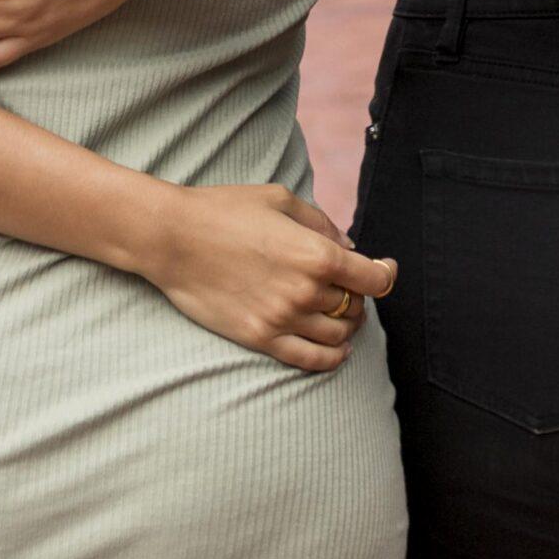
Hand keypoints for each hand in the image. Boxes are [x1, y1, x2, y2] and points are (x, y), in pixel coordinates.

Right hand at [137, 182, 397, 373]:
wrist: (172, 237)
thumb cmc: (223, 209)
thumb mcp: (277, 199)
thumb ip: (320, 221)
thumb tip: (348, 244)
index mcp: (314, 252)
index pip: (373, 279)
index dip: (386, 273)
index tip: (385, 268)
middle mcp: (305, 290)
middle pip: (355, 306)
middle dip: (357, 295)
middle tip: (348, 286)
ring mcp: (283, 318)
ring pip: (338, 335)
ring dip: (347, 326)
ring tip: (341, 315)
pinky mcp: (261, 338)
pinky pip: (311, 360)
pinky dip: (332, 358)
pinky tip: (337, 350)